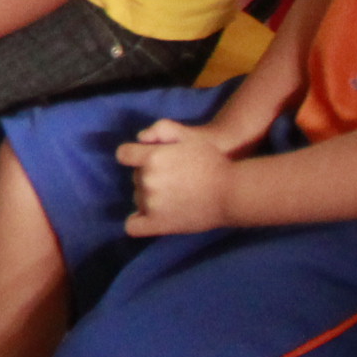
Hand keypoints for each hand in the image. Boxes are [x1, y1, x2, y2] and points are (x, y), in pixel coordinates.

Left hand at [120, 120, 240, 235]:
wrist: (232, 192)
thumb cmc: (213, 161)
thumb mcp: (188, 137)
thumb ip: (160, 131)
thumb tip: (140, 140)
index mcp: (152, 157)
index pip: (124, 155)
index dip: (133, 156)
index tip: (142, 159)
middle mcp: (148, 179)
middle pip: (135, 177)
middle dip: (147, 176)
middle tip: (171, 179)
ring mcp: (151, 203)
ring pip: (137, 198)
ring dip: (148, 197)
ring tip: (171, 197)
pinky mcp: (159, 223)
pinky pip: (133, 225)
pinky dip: (138, 221)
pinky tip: (148, 218)